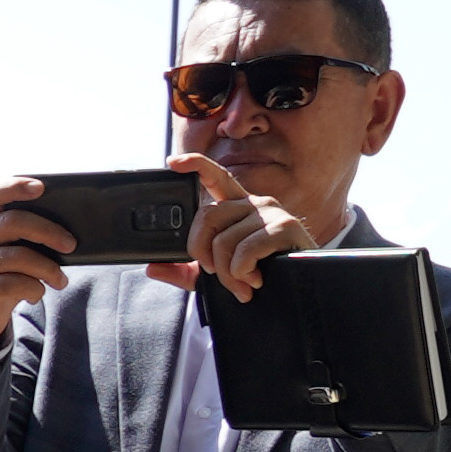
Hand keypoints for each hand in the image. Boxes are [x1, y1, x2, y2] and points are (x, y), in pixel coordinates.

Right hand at [0, 178, 75, 356]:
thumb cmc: (3, 275)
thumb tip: (68, 235)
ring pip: (19, 256)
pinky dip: (35, 289)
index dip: (14, 186)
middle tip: (71, 244)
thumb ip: (27, 237)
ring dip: (48, 269)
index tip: (41, 187)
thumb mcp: (11, 251)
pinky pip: (16, 283)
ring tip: (60, 280)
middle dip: (49, 231)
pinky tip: (37, 293)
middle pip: (14, 222)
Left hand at [164, 150, 321, 299]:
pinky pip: (244, 251)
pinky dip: (241, 273)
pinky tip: (255, 279)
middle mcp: (255, 203)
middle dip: (202, 252)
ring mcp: (271, 212)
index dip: (196, 165)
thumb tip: (153, 268)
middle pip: (208, 216)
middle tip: (215, 273)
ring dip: (226, 273)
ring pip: (224, 240)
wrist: (296, 288)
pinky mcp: (285, 227)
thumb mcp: (217, 274)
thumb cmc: (259, 275)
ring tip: (242, 283)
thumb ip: (186, 271)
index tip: (173, 163)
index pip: (217, 178)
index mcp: (238, 208)